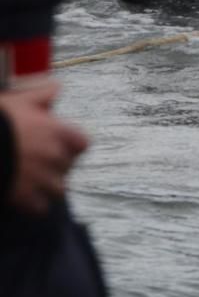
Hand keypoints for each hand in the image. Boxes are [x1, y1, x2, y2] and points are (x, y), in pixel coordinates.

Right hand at [1, 80, 89, 214]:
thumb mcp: (18, 100)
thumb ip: (41, 96)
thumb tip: (57, 88)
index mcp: (57, 132)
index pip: (82, 143)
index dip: (72, 145)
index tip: (59, 144)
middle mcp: (55, 156)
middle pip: (68, 166)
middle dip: (56, 165)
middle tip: (38, 162)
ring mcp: (42, 179)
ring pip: (59, 189)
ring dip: (48, 186)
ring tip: (32, 181)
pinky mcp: (25, 198)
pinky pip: (40, 207)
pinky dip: (33, 204)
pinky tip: (21, 196)